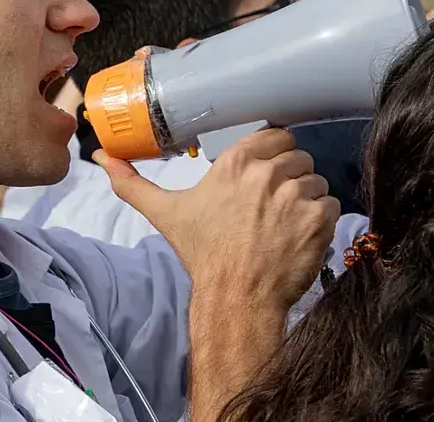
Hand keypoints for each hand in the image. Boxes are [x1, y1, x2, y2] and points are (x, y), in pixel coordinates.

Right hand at [96, 127, 338, 309]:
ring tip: (288, 223)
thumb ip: (132, 184)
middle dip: (291, 178)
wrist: (236, 297)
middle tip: (275, 205)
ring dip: (307, 198)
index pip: (275, 136)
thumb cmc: (203, 254)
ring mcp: (296, 194)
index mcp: (234, 162)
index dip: (274, 156)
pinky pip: (332, 203)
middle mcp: (267, 172)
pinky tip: (302, 235)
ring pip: (316, 180)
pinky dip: (322, 218)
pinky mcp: (319, 218)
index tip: (266, 177)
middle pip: (298, 158)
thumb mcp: (165, 213)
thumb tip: (101, 159)